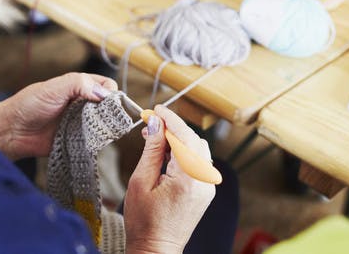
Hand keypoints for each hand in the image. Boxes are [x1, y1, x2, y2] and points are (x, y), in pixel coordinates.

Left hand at [0, 73, 116, 159]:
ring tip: (94, 129)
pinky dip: (96, 141)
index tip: (106, 101)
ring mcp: (81, 122)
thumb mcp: (54, 88)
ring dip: (103, 126)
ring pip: (104, 123)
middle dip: (110, 111)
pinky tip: (91, 140)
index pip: (106, 85)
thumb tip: (104, 93)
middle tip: (102, 117)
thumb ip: (79, 84)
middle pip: (109, 105)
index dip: (110, 92)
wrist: (11, 131)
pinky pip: (95, 140)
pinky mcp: (78, 139)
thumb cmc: (28, 105)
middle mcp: (83, 103)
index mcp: (79, 86)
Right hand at [124, 105, 214, 253]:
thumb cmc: (144, 221)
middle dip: (172, 129)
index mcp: (189, 178)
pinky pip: (198, 162)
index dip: (169, 119)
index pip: (184, 136)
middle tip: (150, 124)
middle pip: (193, 140)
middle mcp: (204, 180)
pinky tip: (166, 153)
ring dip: (177, 140)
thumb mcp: (141, 181)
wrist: (156, 249)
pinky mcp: (205, 190)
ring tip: (154, 139)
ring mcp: (207, 186)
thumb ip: (152, 149)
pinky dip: (183, 153)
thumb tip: (155, 124)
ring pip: (197, 149)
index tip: (156, 109)